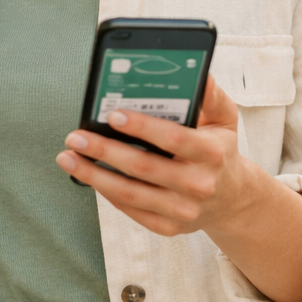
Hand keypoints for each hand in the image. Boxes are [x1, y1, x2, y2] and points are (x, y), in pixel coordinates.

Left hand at [58, 76, 254, 236]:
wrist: (232, 200)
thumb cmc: (220, 152)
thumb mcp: (225, 120)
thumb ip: (212, 96)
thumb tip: (201, 75)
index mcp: (211, 153)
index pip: (173, 138)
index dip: (142, 127)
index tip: (113, 115)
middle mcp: (198, 184)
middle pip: (143, 167)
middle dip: (103, 150)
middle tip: (76, 137)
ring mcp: (182, 210)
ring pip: (129, 193)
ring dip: (93, 175)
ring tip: (69, 158)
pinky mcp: (168, 226)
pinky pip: (130, 210)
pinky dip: (105, 192)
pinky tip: (88, 175)